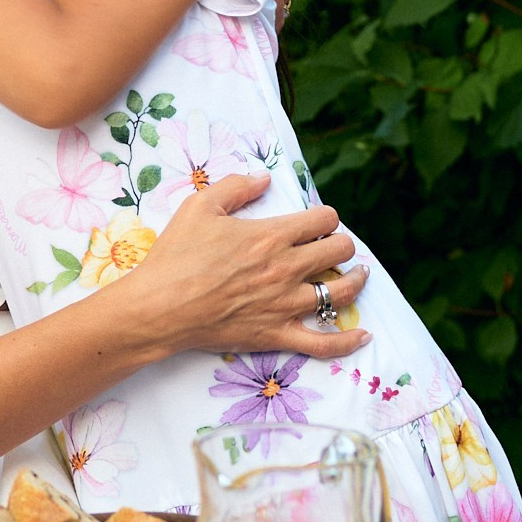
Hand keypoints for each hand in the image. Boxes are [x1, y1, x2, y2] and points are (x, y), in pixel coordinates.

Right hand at [114, 171, 369, 360]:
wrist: (159, 307)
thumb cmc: (176, 255)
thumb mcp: (199, 206)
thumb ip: (235, 186)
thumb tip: (263, 178)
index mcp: (271, 235)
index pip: (322, 219)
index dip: (325, 216)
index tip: (317, 221)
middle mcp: (287, 269)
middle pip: (339, 251)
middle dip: (341, 244)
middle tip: (332, 246)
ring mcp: (286, 304)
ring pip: (340, 293)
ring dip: (354, 281)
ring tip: (357, 276)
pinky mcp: (278, 334)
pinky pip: (324, 343)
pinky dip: (347, 341)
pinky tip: (362, 335)